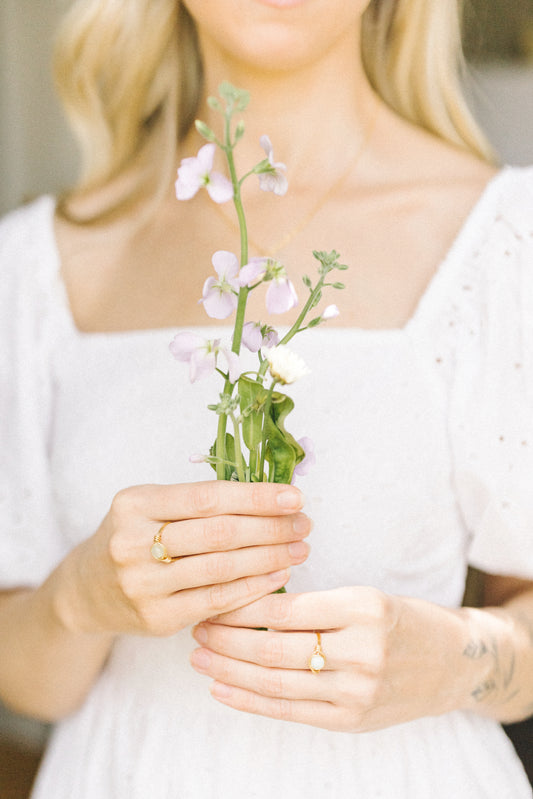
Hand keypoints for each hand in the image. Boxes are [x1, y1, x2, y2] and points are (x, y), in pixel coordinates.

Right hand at [56, 481, 310, 636]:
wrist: (87, 590)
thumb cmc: (135, 536)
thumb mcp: (151, 506)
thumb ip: (200, 501)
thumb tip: (272, 497)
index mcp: (135, 503)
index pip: (207, 497)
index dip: (255, 497)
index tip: (294, 496)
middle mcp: (133, 542)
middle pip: (218, 533)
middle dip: (270, 527)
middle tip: (304, 524)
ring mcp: (143, 584)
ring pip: (221, 568)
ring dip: (270, 558)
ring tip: (299, 549)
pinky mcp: (156, 619)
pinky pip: (216, 601)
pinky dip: (253, 588)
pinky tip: (278, 576)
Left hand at [190, 587, 473, 731]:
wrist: (449, 663)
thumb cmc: (398, 620)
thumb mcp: (363, 596)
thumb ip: (312, 605)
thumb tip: (243, 602)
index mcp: (364, 606)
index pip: (285, 608)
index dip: (241, 605)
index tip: (214, 598)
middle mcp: (363, 650)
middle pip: (274, 647)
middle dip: (226, 638)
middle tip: (197, 627)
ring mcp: (358, 691)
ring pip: (275, 681)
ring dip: (229, 669)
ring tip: (199, 656)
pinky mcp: (352, 720)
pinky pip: (289, 710)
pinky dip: (250, 700)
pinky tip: (221, 688)